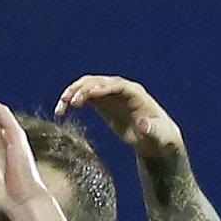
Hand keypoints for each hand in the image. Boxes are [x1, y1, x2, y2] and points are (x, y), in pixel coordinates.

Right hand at [54, 74, 183, 157]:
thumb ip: (150, 130)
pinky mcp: (102, 103)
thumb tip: (142, 125)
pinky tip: (61, 111)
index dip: (103, 88)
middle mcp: (121, 89)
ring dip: (73, 92)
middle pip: (99, 81)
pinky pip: (83, 96)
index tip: (89, 94)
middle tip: (70, 102)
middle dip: (84, 89)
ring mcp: (110, 94)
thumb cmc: (159, 136)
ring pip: (87, 86)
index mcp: (136, 94)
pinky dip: (71, 101)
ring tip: (61, 106)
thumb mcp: (157, 135)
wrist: (154, 139)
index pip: (117, 86)